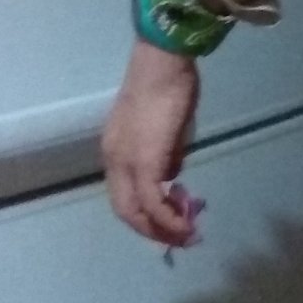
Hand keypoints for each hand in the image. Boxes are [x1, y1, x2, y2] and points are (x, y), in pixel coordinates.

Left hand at [103, 40, 202, 245]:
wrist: (163, 65)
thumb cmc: (168, 87)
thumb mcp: (167, 128)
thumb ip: (166, 153)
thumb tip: (172, 175)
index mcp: (115, 150)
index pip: (124, 193)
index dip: (145, 214)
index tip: (171, 221)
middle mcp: (114, 161)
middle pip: (125, 210)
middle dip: (153, 230)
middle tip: (180, 237)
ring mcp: (126, 163)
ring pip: (135, 211)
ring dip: (162, 229)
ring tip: (188, 234)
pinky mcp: (144, 163)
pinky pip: (153, 202)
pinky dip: (167, 219)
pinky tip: (185, 224)